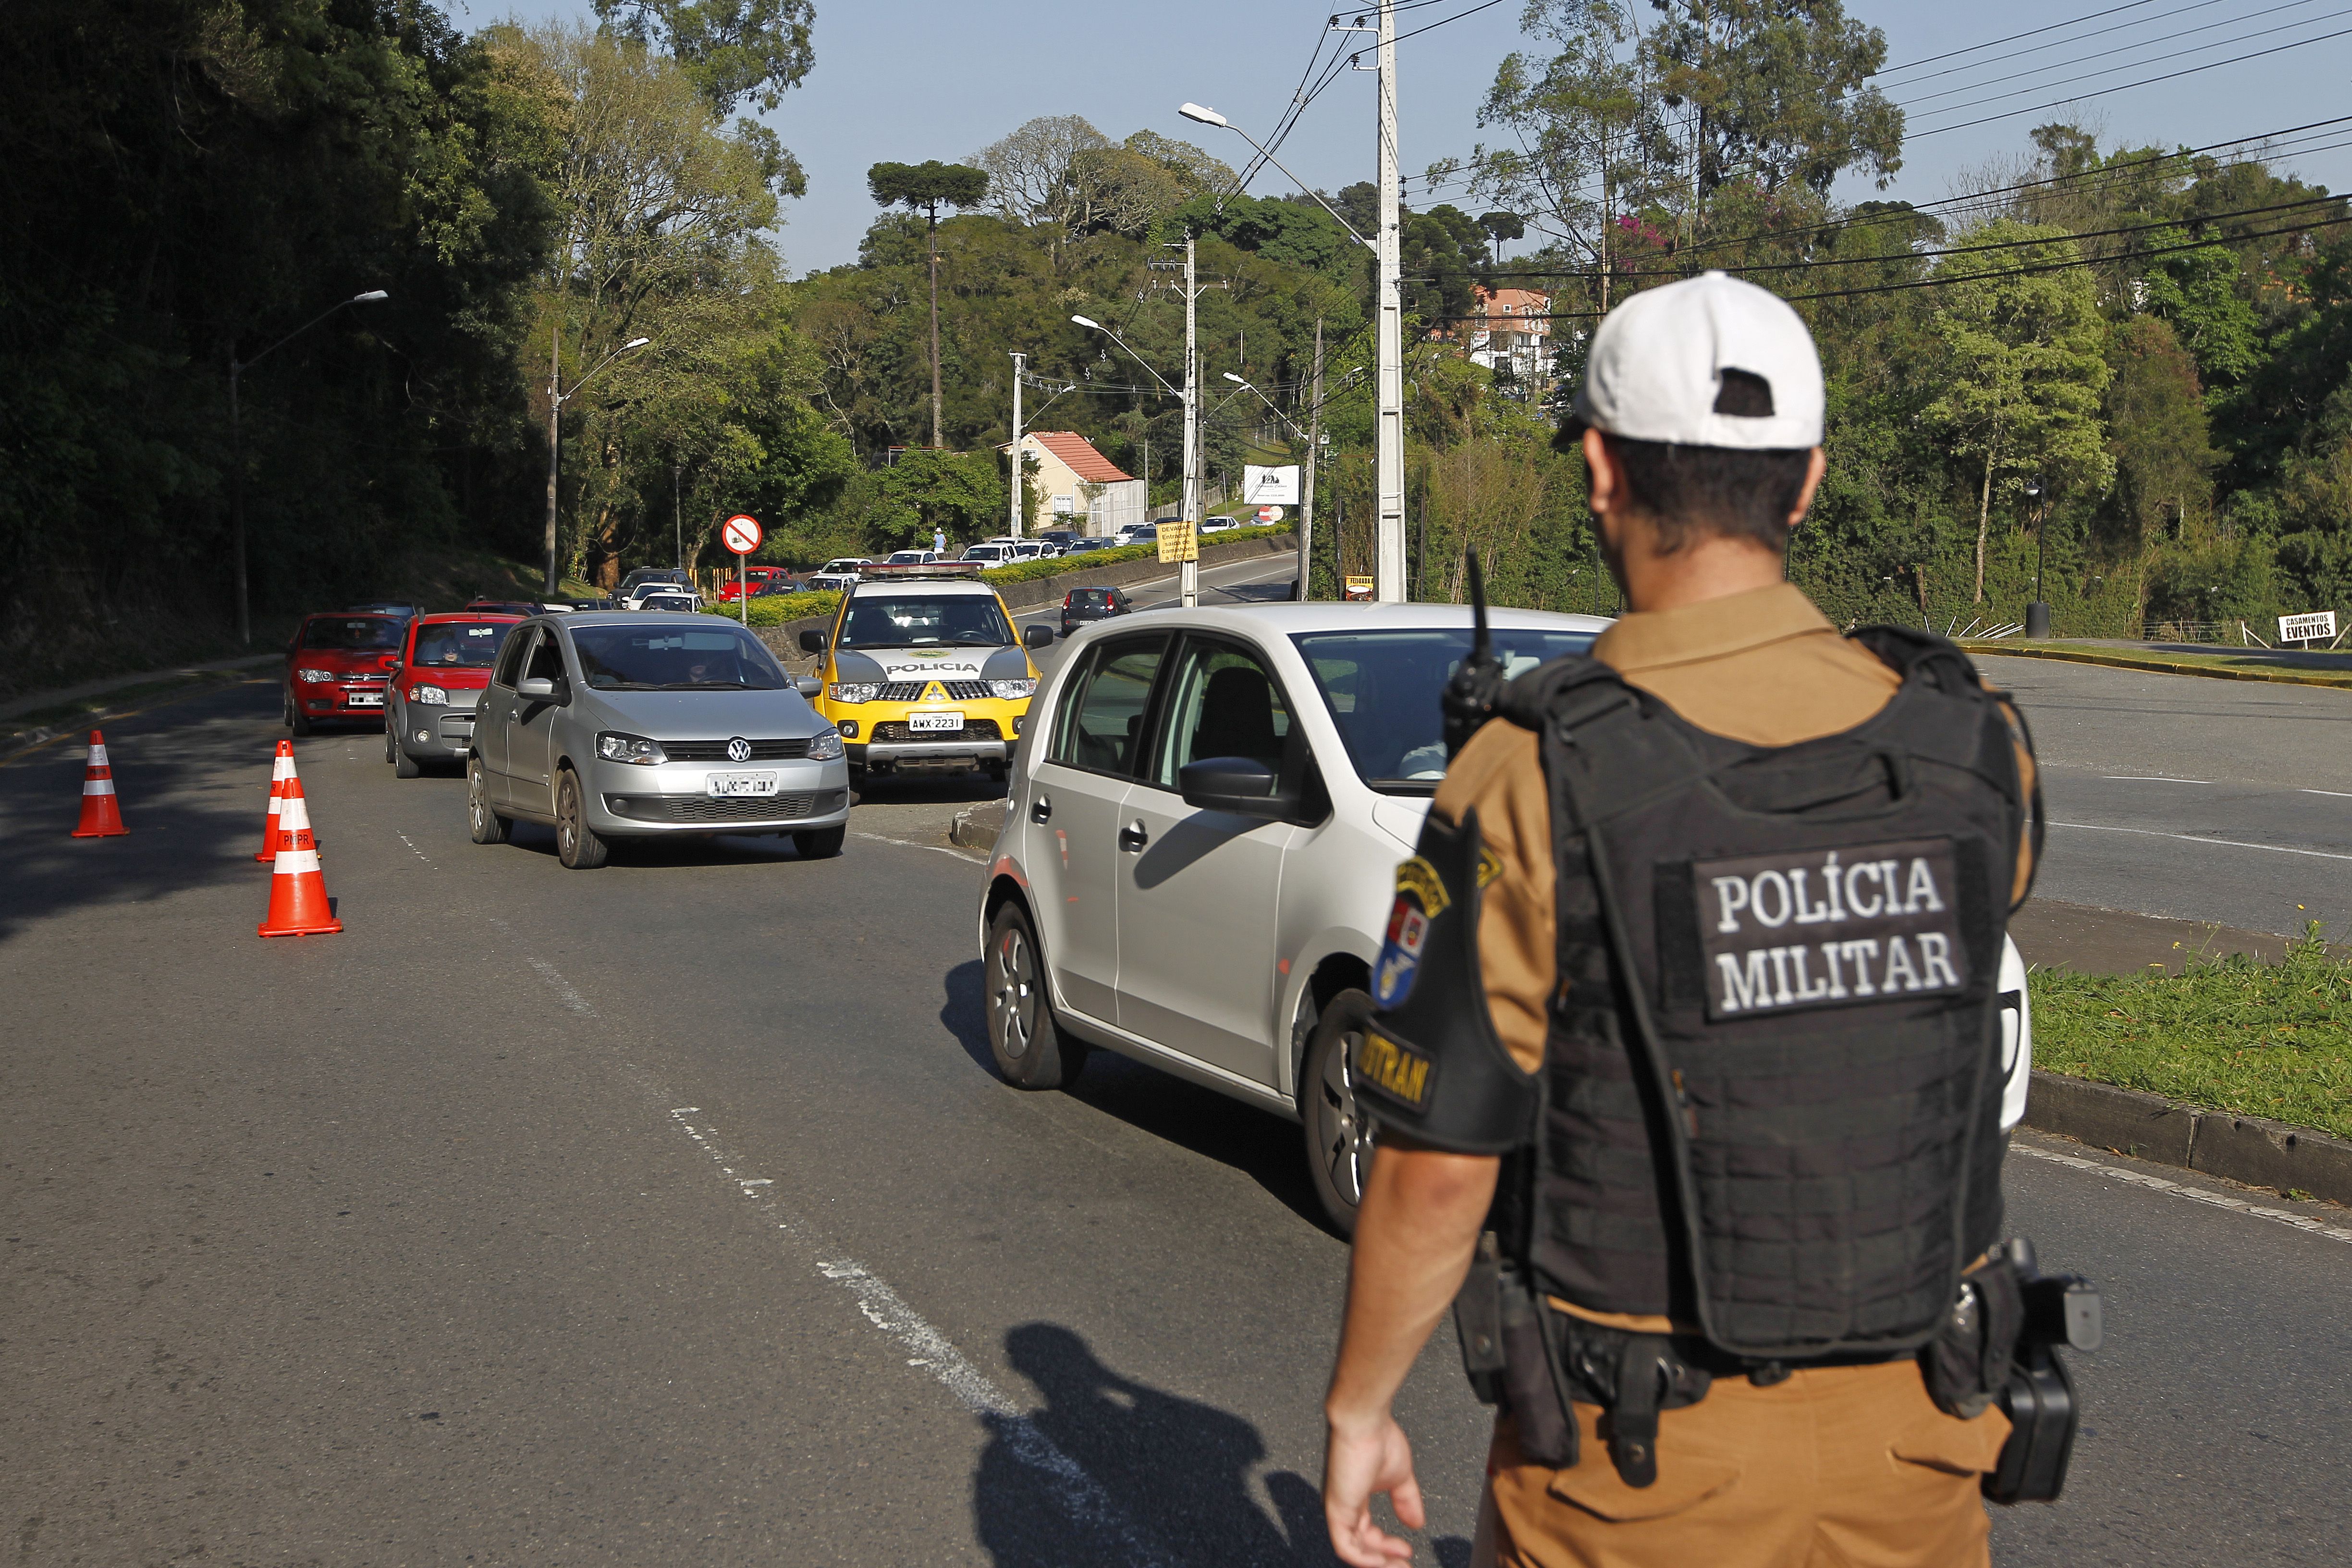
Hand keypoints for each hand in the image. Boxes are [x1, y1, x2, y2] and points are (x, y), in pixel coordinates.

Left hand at [1324, 1411, 1423, 1566]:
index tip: (1408, 1551)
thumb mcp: (1400, 1477)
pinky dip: (1364, 1558)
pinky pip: (1345, 1545)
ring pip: (1352, 1549)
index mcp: (1356, 1496)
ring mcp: (1339, 1508)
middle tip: (1404, 1565)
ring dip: (1376, 1562)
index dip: (1387, 1546)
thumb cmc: (1378, 1438)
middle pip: (1361, 1543)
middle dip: (1384, 1559)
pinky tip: (1383, 1561)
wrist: (1365, 1421)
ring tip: (1398, 1566)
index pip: (1367, 1532)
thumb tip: (1417, 1523)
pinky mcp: (1336, 1509)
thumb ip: (1406, 1501)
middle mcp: (1345, 1504)